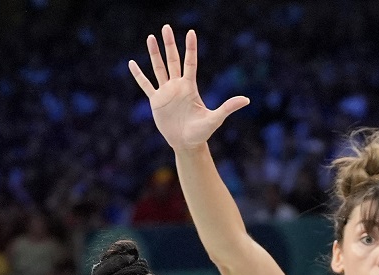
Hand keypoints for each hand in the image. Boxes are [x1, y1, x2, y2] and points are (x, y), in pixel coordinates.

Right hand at [129, 26, 249, 151]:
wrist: (187, 143)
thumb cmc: (202, 132)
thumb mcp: (215, 119)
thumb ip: (228, 107)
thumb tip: (246, 100)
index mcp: (190, 87)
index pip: (190, 62)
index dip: (190, 48)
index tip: (191, 32)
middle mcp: (177, 86)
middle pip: (172, 60)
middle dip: (169, 44)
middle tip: (166, 27)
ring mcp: (166, 92)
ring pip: (159, 68)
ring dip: (154, 53)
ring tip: (150, 37)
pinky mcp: (156, 101)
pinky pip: (146, 85)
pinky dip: (139, 75)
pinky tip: (132, 63)